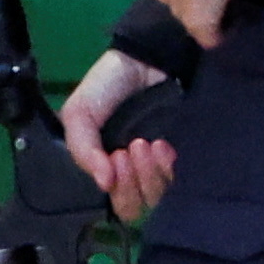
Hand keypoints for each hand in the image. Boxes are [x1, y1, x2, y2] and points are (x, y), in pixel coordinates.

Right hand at [60, 49, 179, 223]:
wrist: (145, 58)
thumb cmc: (108, 85)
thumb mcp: (80, 113)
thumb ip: (82, 148)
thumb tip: (104, 183)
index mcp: (108, 167)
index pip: (115, 202)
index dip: (117, 190)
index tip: (115, 159)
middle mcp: (135, 173)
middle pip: (137, 205)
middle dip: (133, 184)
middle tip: (131, 149)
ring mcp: (160, 166)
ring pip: (158, 196)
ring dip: (151, 174)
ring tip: (147, 143)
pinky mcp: (183, 156)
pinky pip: (179, 180)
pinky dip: (168, 166)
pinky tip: (163, 144)